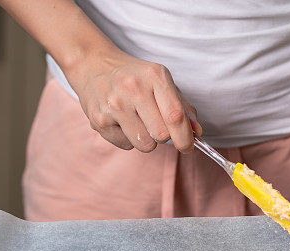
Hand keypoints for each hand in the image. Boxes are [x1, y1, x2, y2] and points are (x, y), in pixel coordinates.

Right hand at [67, 49, 201, 152]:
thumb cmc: (133, 77)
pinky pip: (126, 145)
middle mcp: (133, 88)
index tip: (188, 146)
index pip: (175, 116)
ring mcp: (114, 105)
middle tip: (156, 125)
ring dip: (147, 140)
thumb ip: (182, 107)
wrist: (92, 66)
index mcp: (154, 76)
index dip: (186, 138)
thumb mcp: (160, 82)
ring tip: (137, 121)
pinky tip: (121, 121)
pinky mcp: (99, 120)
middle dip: (165, 137)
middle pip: (162, 135)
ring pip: (145, 145)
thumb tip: (197, 132)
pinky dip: (128, 138)